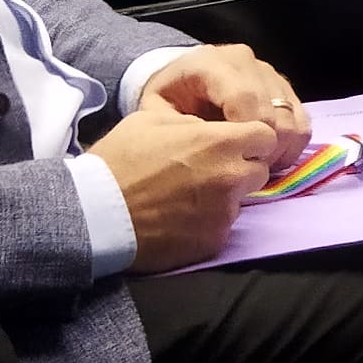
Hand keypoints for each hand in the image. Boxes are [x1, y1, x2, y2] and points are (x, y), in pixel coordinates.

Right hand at [95, 103, 277, 270]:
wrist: (96, 213)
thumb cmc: (119, 161)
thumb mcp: (153, 121)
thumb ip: (194, 123)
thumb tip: (210, 131)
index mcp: (220, 142)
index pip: (266, 137)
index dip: (251, 140)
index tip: (233, 145)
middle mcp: (231, 177)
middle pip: (258, 170)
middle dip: (241, 169)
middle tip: (209, 172)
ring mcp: (225, 212)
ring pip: (240, 201)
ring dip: (223, 198)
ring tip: (187, 198)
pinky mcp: (213, 241)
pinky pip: (222, 228)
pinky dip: (207, 224)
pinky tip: (180, 220)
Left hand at [139, 44, 308, 152]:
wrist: (180, 81)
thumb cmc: (169, 102)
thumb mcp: (158, 114)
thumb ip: (181, 129)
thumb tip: (213, 152)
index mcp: (212, 63)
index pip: (246, 99)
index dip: (246, 137)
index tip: (233, 163)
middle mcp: (247, 61)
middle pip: (275, 114)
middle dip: (263, 150)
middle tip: (244, 173)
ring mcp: (270, 72)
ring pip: (293, 120)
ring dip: (279, 150)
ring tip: (255, 165)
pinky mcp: (285, 87)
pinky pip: (303, 122)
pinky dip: (291, 145)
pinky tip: (270, 156)